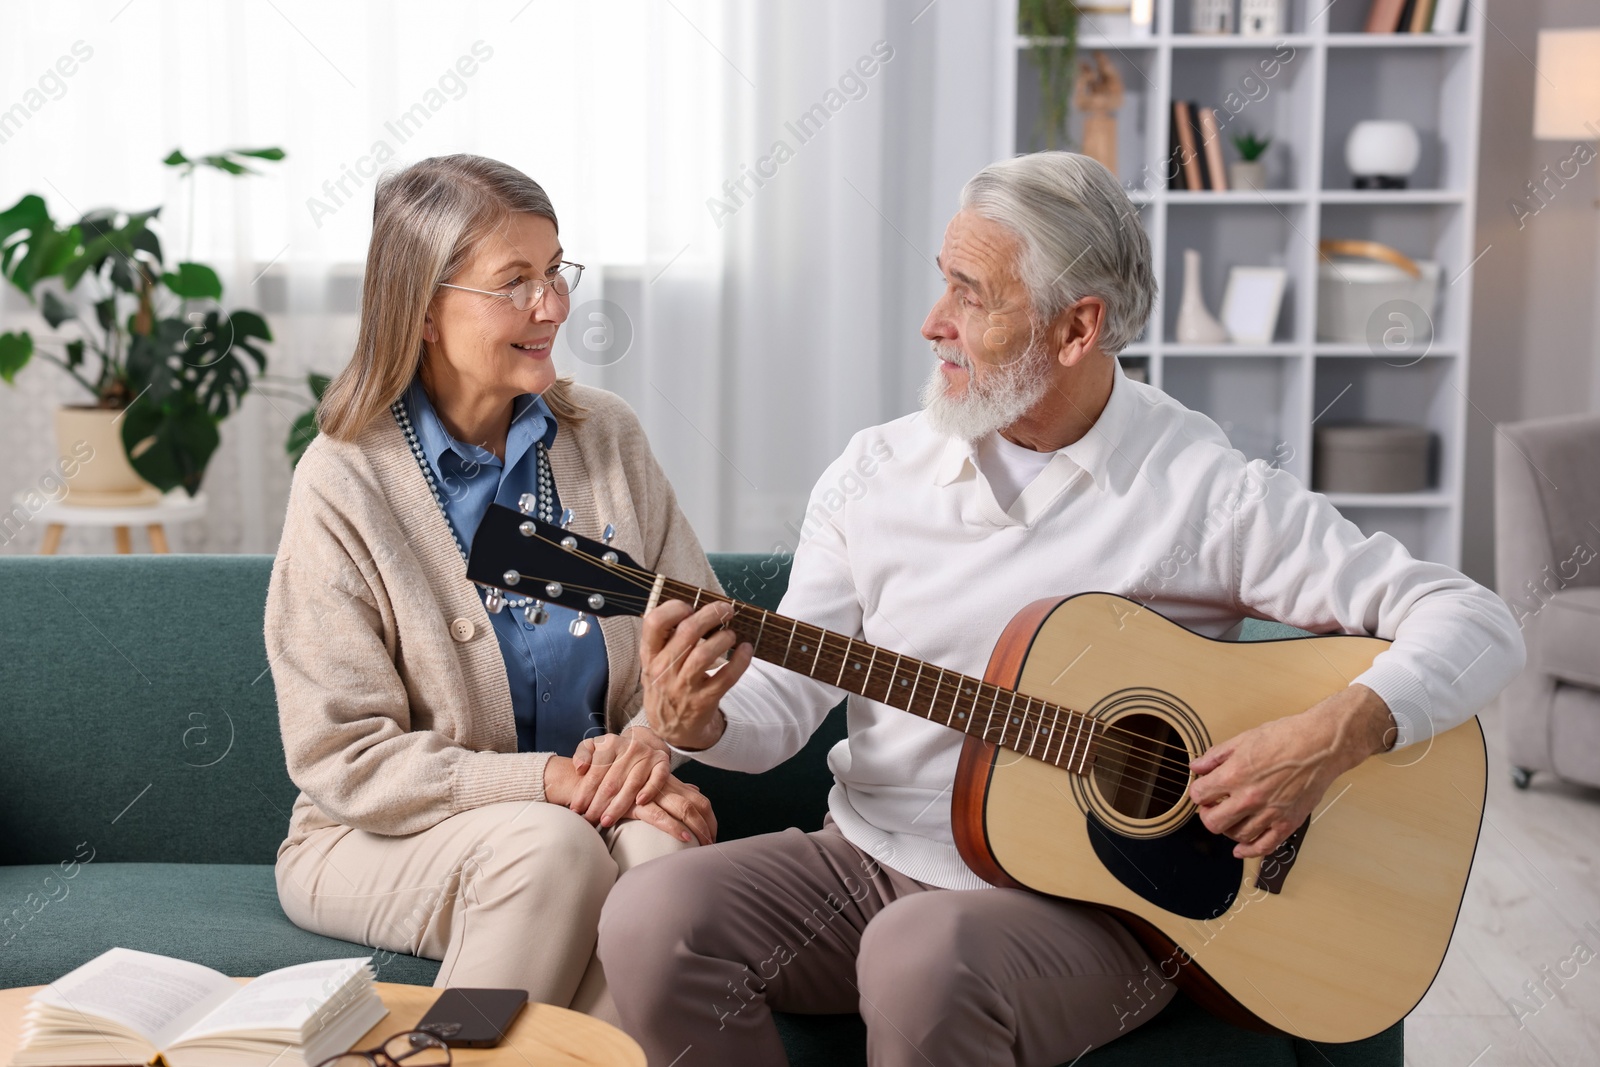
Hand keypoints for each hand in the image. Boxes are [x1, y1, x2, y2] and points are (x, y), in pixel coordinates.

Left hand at [567, 729, 671, 826]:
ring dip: (618, 806)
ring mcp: (647, 754)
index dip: (584, 792)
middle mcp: (630, 747)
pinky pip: (658, 778)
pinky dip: (650, 790)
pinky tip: (639, 803)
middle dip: (598, 804)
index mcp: (611, 742)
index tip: (576, 809)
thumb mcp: (592, 747)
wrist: (636, 747)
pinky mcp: (662, 762)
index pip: (596, 772)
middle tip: (589, 820)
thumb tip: (580, 768)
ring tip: (606, 820)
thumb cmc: (609, 754)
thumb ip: (582, 754)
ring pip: (632, 784)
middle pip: (612, 781)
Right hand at [629, 775, 717, 845]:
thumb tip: (695, 789)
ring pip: (685, 808)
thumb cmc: (624, 783)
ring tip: (704, 845)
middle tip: (712, 845)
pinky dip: (674, 827)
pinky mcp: (636, 804)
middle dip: (709, 826)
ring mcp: (653, 793)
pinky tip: (684, 837)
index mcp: (671, 783)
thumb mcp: (652, 781)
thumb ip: (674, 786)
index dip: (710, 818)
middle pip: (698, 804)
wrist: (594, 777)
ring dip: (698, 828)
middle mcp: (666, 786)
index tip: (713, 834)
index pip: (700, 799)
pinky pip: (660, 816)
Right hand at [641, 599, 753, 749]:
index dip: (674, 608)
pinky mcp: (704, 701)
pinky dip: (741, 660)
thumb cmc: (666, 687)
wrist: (671, 730)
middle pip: (688, 631)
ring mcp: (683, 687)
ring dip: (724, 638)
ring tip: (731, 634)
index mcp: (650, 656)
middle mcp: (664, 670)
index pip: (654, 623)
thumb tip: (694, 609)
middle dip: (712, 614)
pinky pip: (727, 677)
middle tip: (726, 609)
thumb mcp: (654, 665)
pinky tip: (746, 650)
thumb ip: (665, 640)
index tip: (690, 606)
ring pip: (706, 653)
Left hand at [1188, 684, 1394, 858]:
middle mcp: (1249, 799)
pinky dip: (1249, 851)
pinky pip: (1264, 846)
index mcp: (1234, 775)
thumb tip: (1197, 766)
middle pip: (1213, 822)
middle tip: (1213, 806)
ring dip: (1228, 828)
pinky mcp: (1288, 823)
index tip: (1203, 789)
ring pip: (1236, 835)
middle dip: (1207, 814)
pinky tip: (1240, 849)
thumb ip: (1216, 756)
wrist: (1321, 745)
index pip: (1199, 795)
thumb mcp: (1243, 739)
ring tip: (1231, 817)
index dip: (1198, 792)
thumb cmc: (1285, 737)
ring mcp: (1269, 813)